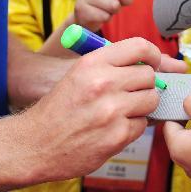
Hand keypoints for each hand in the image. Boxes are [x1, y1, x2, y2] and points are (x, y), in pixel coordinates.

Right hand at [15, 37, 167, 182]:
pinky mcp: (117, 136)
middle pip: (149, 76)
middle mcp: (103, 83)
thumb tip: (155, 62)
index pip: (139, 47)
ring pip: (151, 100)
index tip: (152, 62)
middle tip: (132, 91)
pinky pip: (143, 124)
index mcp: (92, 63)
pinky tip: (114, 127)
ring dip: (142, 106)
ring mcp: (112, 111)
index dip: (152, 54)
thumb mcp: (78, 73)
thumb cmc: (59, 108)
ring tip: (122, 110)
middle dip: (145, 84)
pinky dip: (133, 126)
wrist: (35, 144)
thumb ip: (111, 64)